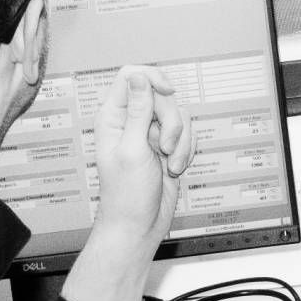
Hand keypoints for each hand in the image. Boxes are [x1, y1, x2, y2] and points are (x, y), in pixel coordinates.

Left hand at [90, 65, 194, 245]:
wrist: (139, 224)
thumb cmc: (126, 195)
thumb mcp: (133, 149)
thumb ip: (139, 111)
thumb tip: (139, 77)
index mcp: (114, 117)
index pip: (133, 76)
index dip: (153, 79)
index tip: (168, 92)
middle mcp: (131, 121)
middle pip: (162, 95)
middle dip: (171, 121)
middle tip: (164, 146)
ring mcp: (150, 133)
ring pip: (178, 114)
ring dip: (180, 140)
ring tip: (169, 162)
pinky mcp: (167, 145)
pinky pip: (187, 132)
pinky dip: (186, 150)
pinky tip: (174, 167)